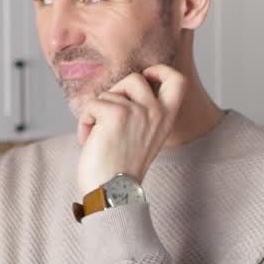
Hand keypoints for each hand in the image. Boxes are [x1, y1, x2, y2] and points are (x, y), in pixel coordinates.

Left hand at [76, 65, 186, 192]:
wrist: (111, 193)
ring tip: (98, 135)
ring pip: (109, 92)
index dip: (161, 70)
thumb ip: (142, 112)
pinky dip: (85, 121)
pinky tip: (89, 139)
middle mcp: (156, 112)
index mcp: (167, 118)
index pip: (178, 80)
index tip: (146, 76)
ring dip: (98, 111)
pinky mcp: (115, 114)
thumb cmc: (121, 168)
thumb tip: (124, 88)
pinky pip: (92, 104)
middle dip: (116, 92)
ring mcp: (137, 112)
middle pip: (135, 77)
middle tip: (108, 116)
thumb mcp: (143, 135)